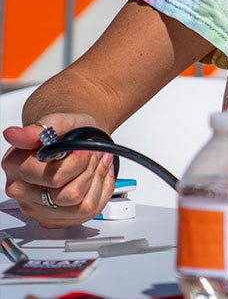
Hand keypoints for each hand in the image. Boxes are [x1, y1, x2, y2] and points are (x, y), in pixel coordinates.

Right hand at [2, 112, 115, 227]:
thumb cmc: (67, 132)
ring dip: (97, 181)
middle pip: (70, 195)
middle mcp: (21, 190)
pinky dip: (100, 192)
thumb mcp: (59, 121)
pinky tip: (95, 177)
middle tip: (93, 154)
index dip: (79, 162)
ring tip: (96, 163)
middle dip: (90, 170)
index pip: (55, 177)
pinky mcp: (53, 219)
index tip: (86, 149)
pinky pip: (89, 212)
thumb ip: (39, 129)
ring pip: (82, 206)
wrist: (75, 141)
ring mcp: (36, 208)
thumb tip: (14, 134)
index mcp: (16, 165)